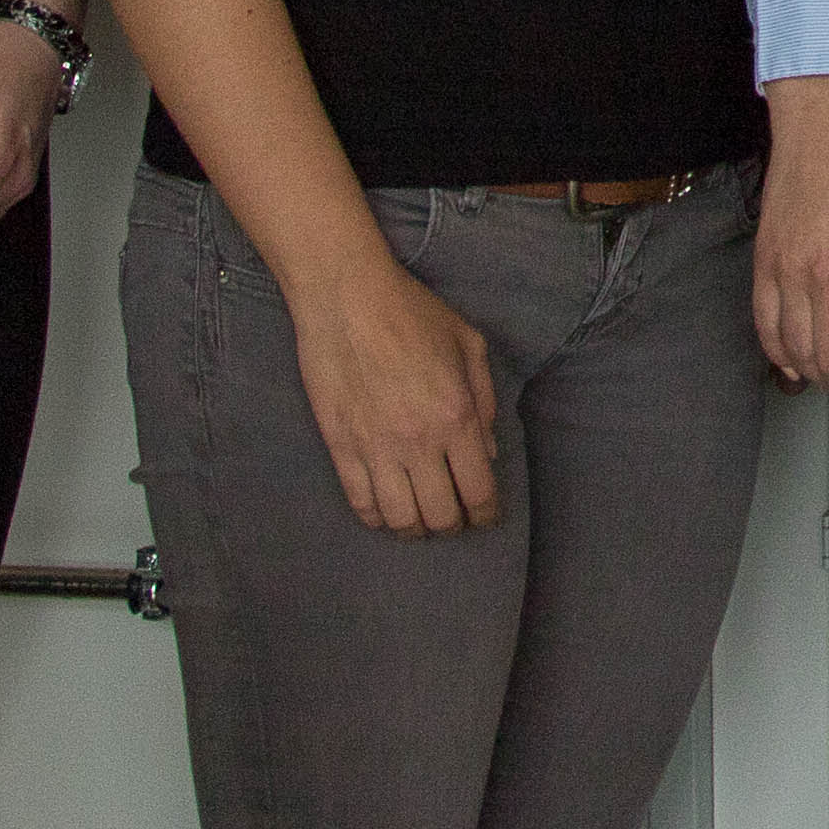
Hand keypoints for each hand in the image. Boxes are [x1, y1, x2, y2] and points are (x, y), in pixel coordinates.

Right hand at [288, 244, 502, 533]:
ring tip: (421, 523)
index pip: (478, 490)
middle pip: (441, 515)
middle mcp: (419, 443)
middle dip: (453, 526)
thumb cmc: (413, 313)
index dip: (486, 515)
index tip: (486, 519)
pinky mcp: (341, 448)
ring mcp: (376, 449)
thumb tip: (488, 451)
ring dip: (415, 529)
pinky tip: (387, 512)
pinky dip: (377, 518)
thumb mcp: (469, 344)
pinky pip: (361, 503)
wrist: (347, 299)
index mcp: (457, 417)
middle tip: (455, 520)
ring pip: (400, 518)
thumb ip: (485, 399)